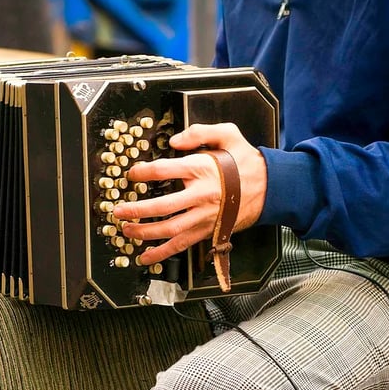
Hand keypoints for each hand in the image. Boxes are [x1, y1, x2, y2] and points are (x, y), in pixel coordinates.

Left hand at [112, 123, 267, 264]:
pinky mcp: (208, 230)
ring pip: (170, 229)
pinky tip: (146, 257)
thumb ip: (200, 132)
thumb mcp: (228, 134)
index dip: (142, 172)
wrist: (270, 187)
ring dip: (144, 232)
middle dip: (136, 210)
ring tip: (126, 231)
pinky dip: (163, 253)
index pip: (163, 170)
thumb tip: (174, 141)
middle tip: (118, 211)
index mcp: (202, 169)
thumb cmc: (246, 161)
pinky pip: (182, 245)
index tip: (132, 174)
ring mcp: (204, 216)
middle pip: (162, 205)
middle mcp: (201, 195)